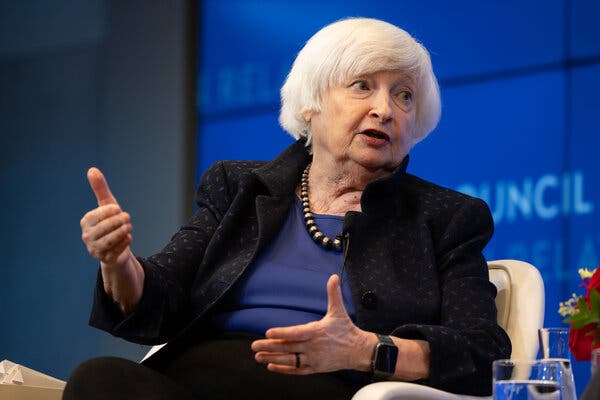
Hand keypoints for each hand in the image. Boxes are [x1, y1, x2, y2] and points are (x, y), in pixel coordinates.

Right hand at [80, 167, 131, 265]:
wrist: (116, 247)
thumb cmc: (110, 222)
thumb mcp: (107, 205)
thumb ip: (100, 189)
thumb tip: (92, 170)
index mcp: (86, 222)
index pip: (96, 216)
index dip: (108, 212)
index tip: (118, 208)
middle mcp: (87, 236)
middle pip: (102, 229)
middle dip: (117, 222)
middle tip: (128, 217)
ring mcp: (95, 249)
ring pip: (107, 242)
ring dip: (120, 233)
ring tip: (129, 227)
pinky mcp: (105, 259)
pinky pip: (114, 253)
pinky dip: (123, 245)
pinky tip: (128, 238)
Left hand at [251, 274, 376, 374]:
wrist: (358, 351)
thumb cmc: (346, 330)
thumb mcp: (338, 310)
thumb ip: (333, 293)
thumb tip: (334, 276)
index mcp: (316, 331)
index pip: (296, 333)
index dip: (282, 333)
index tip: (268, 332)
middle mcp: (313, 346)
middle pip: (288, 347)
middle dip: (269, 347)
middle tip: (254, 346)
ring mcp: (314, 359)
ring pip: (290, 360)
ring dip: (273, 359)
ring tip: (259, 357)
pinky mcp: (315, 368)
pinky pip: (297, 370)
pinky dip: (284, 369)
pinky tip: (273, 367)